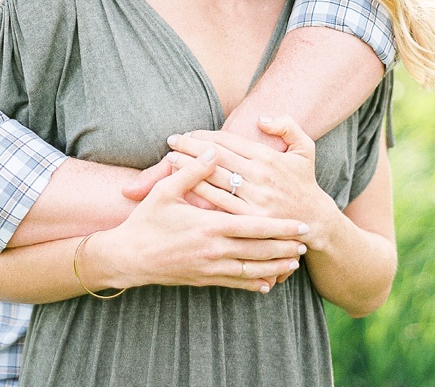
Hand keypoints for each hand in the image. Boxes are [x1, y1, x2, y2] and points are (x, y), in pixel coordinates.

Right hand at [98, 146, 307, 293]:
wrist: (128, 257)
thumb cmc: (146, 220)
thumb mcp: (166, 190)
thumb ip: (193, 171)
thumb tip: (213, 151)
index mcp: (210, 227)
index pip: (254, 228)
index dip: (280, 227)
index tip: (300, 224)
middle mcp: (215, 250)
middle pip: (260, 251)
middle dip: (285, 247)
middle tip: (306, 243)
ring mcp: (210, 268)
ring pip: (252, 270)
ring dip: (275, 266)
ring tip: (294, 261)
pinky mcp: (204, 280)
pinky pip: (236, 283)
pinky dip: (255, 283)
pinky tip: (268, 282)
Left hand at [165, 117, 337, 249]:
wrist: (315, 222)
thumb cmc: (305, 183)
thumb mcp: (305, 148)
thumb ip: (287, 126)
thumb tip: (261, 118)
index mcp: (268, 157)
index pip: (228, 140)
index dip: (205, 135)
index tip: (189, 132)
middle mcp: (259, 176)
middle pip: (216, 156)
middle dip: (190, 146)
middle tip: (171, 140)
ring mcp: (254, 199)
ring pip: (213, 178)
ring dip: (189, 167)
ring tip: (170, 159)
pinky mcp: (249, 220)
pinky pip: (218, 203)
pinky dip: (199, 193)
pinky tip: (183, 186)